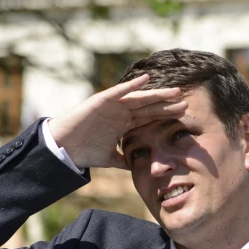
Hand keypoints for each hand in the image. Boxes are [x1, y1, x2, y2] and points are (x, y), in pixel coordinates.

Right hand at [48, 74, 187, 168]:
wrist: (63, 149)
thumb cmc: (84, 151)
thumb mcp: (110, 158)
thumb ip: (124, 160)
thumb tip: (137, 169)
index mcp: (124, 124)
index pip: (149, 118)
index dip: (166, 115)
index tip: (184, 115)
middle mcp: (120, 112)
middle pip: (149, 107)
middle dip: (167, 104)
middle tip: (185, 101)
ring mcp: (112, 105)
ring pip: (139, 98)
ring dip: (156, 94)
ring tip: (174, 91)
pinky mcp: (101, 101)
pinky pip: (119, 91)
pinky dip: (132, 85)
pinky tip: (146, 79)